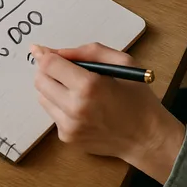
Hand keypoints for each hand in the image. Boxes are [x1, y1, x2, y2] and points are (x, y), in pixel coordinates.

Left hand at [31, 42, 185, 183]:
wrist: (146, 137)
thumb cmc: (137, 97)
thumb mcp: (121, 62)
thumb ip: (88, 52)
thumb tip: (55, 52)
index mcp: (89, 86)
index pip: (49, 65)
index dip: (44, 54)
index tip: (40, 49)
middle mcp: (75, 107)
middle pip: (40, 81)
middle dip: (47, 70)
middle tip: (61, 68)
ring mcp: (69, 125)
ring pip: (42, 97)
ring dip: (52, 88)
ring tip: (75, 88)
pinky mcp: (67, 137)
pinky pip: (53, 113)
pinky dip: (61, 105)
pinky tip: (81, 106)